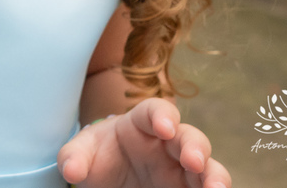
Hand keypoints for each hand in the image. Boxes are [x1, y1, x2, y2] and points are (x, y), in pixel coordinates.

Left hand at [58, 99, 231, 187]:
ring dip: (215, 176)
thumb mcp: (83, 151)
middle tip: (194, 162)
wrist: (109, 176)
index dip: (163, 115)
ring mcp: (181, 169)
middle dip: (195, 147)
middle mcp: (168, 143)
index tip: (164, 128)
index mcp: (142, 123)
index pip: (156, 110)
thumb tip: (71, 170)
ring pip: (208, 166)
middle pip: (190, 137)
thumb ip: (75, 156)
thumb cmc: (99, 155)